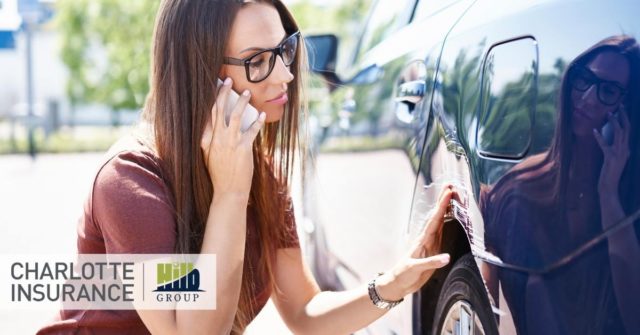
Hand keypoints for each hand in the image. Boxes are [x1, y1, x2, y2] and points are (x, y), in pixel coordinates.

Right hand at [200, 77, 265, 197]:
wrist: (228, 191)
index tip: (216, 86)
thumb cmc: (219, 174)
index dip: (212, 98)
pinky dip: (257, 121)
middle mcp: (216, 139)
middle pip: (219, 110)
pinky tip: (262, 114)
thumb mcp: (208, 156)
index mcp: (205, 140)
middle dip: (224, 93)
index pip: (208, 114)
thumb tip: (213, 124)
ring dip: (242, 102)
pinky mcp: (243, 148)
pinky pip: (252, 130)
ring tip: (247, 92)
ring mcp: (230, 143)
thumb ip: (208, 139)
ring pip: (236, 115)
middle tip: (229, 80)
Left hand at [376, 185, 453, 300]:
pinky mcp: (433, 250)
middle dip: (444, 201)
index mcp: (423, 241)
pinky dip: (447, 223)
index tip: (448, 193)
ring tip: (452, 197)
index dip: (442, 206)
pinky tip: (451, 217)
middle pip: (438, 216)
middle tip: (450, 186)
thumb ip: (431, 263)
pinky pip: (442, 233)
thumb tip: (447, 257)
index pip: (435, 220)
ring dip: (446, 209)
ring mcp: (430, 243)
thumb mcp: (415, 269)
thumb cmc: (404, 275)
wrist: (398, 283)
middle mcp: (427, 239)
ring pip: (440, 222)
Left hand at [593, 109, 629, 193]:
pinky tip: (595, 130)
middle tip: (620, 105)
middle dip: (623, 116)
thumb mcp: (617, 159)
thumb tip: (615, 140)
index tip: (622, 109)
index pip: (629, 131)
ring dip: (614, 122)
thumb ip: (618, 149)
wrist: (610, 187)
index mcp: (628, 149)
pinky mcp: (610, 157)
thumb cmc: (611, 173)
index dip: (626, 119)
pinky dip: (599, 137)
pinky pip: (605, 144)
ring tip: (609, 113)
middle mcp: (626, 150)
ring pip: (619, 133)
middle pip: (627, 129)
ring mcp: (619, 153)